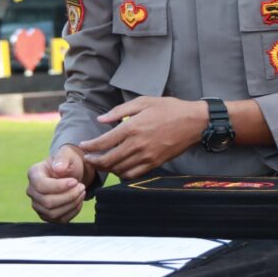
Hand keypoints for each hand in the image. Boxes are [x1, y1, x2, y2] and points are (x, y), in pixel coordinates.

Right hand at [26, 144, 89, 223]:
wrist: (70, 173)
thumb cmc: (67, 162)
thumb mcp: (67, 154)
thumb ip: (62, 159)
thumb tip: (58, 168)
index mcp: (33, 173)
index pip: (41, 185)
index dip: (59, 186)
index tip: (75, 181)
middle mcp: (32, 191)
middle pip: (47, 202)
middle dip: (68, 196)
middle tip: (82, 187)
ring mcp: (38, 205)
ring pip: (53, 213)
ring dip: (71, 204)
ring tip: (82, 193)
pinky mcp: (47, 215)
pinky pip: (59, 220)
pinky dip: (72, 212)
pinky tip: (79, 201)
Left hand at [79, 96, 205, 178]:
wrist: (193, 122)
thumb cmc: (168, 108)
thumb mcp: (143, 102)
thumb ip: (119, 111)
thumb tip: (101, 120)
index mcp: (132, 128)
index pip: (104, 142)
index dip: (90, 146)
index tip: (83, 146)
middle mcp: (137, 145)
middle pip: (109, 159)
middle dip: (95, 161)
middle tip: (87, 159)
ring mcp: (147, 156)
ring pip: (120, 169)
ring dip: (107, 168)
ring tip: (100, 163)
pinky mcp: (155, 164)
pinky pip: (134, 174)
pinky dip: (122, 174)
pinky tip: (118, 169)